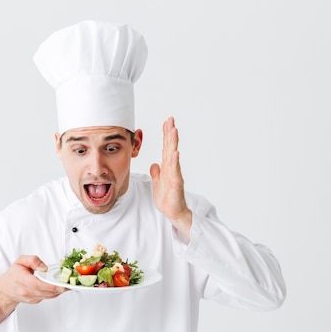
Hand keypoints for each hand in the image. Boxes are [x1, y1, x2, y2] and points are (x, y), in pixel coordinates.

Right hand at [0, 255, 66, 325]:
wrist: (7, 288)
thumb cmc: (14, 274)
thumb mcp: (21, 261)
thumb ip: (33, 260)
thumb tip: (44, 268)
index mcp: (22, 280)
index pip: (38, 285)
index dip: (51, 286)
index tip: (61, 285)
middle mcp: (26, 292)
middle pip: (46, 292)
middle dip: (60, 288)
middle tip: (70, 283)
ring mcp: (31, 298)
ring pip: (49, 296)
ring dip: (59, 291)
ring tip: (68, 284)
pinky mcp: (35, 301)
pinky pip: (48, 297)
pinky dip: (55, 292)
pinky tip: (59, 286)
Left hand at [149, 117, 192, 239]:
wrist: (173, 212)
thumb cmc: (167, 199)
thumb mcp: (157, 183)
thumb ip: (156, 173)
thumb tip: (154, 164)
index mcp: (167, 167)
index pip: (166, 148)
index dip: (166, 135)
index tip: (167, 122)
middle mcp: (172, 168)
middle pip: (170, 147)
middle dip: (170, 133)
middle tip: (171, 119)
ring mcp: (175, 175)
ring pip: (173, 156)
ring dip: (173, 143)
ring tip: (174, 130)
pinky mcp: (176, 183)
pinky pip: (175, 171)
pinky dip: (174, 161)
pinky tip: (175, 152)